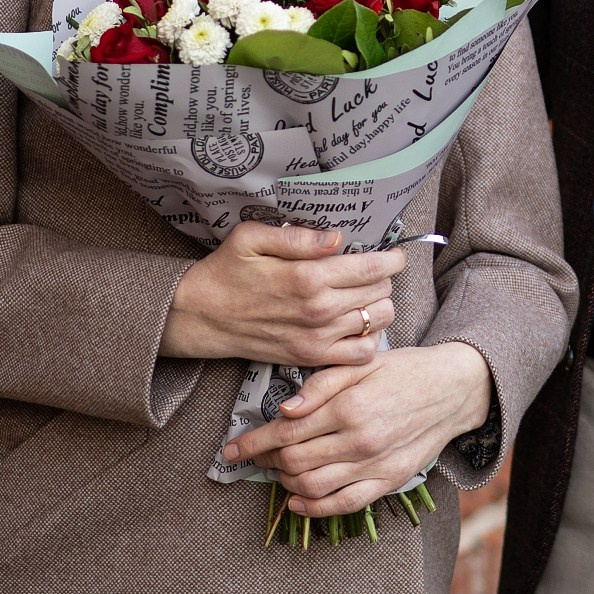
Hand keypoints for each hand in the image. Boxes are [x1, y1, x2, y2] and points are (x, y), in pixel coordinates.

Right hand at [161, 225, 404, 367]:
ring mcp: (316, 338)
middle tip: (375, 271)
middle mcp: (318, 310)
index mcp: (307, 277)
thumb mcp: (251, 238)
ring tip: (368, 295)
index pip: (371, 267)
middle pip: (379, 293)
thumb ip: (298, 237)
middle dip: (384, 279)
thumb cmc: (225, 272)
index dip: (392, 259)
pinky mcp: (310, 357)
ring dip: (380, 306)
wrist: (199, 317)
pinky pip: (359, 354)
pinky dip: (368, 339)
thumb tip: (337, 237)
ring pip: (376, 322)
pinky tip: (358, 324)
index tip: (394, 254)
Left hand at [227, 342, 492, 517]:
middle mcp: (359, 440)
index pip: (286, 432)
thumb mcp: (361, 363)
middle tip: (253, 455)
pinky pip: (344, 505)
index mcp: (349, 406)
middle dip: (265, 460)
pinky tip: (297, 501)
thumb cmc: (404, 370)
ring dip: (285, 482)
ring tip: (276, 470)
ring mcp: (374, 465)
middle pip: (293, 461)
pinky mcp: (388, 482)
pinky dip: (314, 509)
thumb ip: (320, 385)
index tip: (230, 449)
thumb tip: (284, 411)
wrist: (454, 390)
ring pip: (312, 487)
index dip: (253, 443)